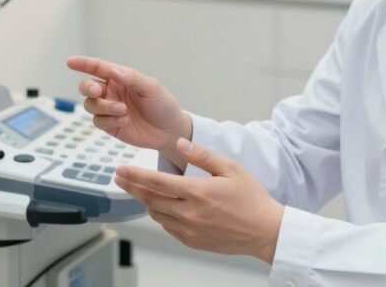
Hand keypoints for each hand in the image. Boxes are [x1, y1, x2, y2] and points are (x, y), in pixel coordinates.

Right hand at [66, 56, 192, 168]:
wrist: (169, 130)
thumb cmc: (162, 104)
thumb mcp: (151, 87)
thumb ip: (132, 78)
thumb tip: (113, 71)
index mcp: (119, 77)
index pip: (98, 68)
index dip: (83, 64)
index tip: (70, 61)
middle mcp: (111, 91)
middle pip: (87, 86)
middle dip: (88, 87)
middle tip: (98, 91)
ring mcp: (108, 108)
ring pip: (90, 105)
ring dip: (104, 107)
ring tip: (123, 110)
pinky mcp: (109, 124)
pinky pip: (98, 121)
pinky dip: (109, 120)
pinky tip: (125, 120)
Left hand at [114, 138, 283, 263]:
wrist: (265, 231)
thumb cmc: (251, 198)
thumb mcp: (230, 168)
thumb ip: (202, 155)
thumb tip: (180, 143)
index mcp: (197, 192)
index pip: (156, 182)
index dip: (135, 175)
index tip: (120, 169)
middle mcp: (189, 213)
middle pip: (150, 199)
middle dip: (132, 187)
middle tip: (119, 177)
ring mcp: (189, 230)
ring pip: (156, 214)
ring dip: (146, 201)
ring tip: (141, 190)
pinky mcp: (192, 242)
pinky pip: (168, 227)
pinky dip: (161, 215)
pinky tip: (162, 206)